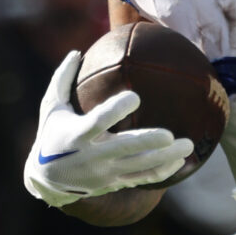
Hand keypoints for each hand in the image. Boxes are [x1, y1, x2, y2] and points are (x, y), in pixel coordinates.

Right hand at [22, 49, 192, 206]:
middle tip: (171, 134)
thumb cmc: (51, 135)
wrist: (48, 180)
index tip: (135, 97)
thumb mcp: (50, 108)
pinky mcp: (114, 183)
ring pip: (139, 166)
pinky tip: (180, 161)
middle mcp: (92, 157)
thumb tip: (76, 51)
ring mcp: (105, 173)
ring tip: (188, 146)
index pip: (98, 122)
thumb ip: (62, 80)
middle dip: (148, 142)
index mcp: (76, 136)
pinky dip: (162, 171)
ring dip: (165, 158)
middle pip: (125, 149)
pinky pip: (142, 178)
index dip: (116, 111)